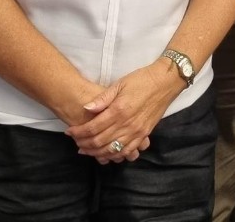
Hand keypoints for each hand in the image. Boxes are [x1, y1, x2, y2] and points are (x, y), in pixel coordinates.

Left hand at [66, 59, 182, 162]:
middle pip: (100, 141)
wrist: (165, 82)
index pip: (93, 128)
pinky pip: (127, 151)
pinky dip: (115, 155)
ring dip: (97, 152)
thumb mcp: (120, 84)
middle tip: (75, 143)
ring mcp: (137, 132)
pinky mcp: (144, 134)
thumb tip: (86, 108)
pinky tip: (106, 154)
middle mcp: (127, 124)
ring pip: (112, 150)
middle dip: (84, 144)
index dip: (79, 132)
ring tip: (86, 151)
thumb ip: (103, 98)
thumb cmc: (141, 80)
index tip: (69, 132)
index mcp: (119, 110)